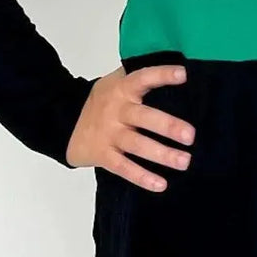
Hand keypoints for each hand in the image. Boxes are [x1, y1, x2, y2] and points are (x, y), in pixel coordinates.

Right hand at [65, 64, 195, 191]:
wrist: (65, 122)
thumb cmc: (104, 101)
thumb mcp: (116, 83)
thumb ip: (139, 79)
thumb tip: (180, 72)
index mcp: (122, 89)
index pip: (143, 78)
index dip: (162, 75)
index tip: (183, 75)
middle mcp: (116, 111)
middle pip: (143, 117)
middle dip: (167, 126)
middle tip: (190, 136)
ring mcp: (109, 134)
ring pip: (137, 145)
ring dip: (161, 154)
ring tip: (184, 162)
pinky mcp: (103, 155)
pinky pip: (123, 168)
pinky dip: (142, 177)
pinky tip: (161, 185)